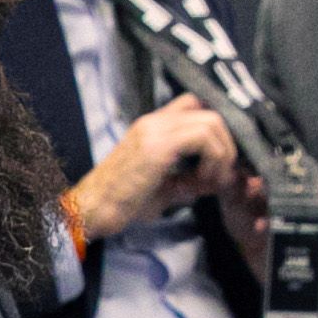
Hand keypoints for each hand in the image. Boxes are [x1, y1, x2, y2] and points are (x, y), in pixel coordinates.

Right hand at [71, 101, 244, 233]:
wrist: (90, 211)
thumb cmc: (121, 205)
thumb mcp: (164, 189)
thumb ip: (190, 180)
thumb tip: (218, 180)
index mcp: (153, 126)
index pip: (197, 106)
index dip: (218, 130)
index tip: (222, 160)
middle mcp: (154, 120)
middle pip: (210, 111)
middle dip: (228, 143)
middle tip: (222, 173)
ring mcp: (155, 129)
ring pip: (212, 122)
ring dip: (223, 152)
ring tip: (213, 179)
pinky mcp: (157, 145)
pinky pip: (203, 138)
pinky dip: (214, 159)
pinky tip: (204, 180)